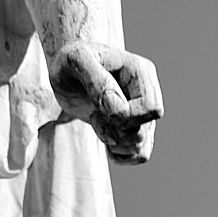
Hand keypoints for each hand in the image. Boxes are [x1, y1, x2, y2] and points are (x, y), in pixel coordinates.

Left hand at [48, 41, 162, 162]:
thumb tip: (117, 109)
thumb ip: (97, 81)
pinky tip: (102, 135)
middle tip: (95, 114)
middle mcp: (146, 93)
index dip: (125, 116)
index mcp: (141, 72)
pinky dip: (119, 155)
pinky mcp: (132, 128)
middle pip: (146, 129)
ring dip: (113, 142)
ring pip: (142, 146)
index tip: (99, 107)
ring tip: (96, 121)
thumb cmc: (70, 61)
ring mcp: (141, 112)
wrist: (66, 71)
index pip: (152, 108)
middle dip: (116, 129)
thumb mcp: (76, 61)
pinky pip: (138, 155)